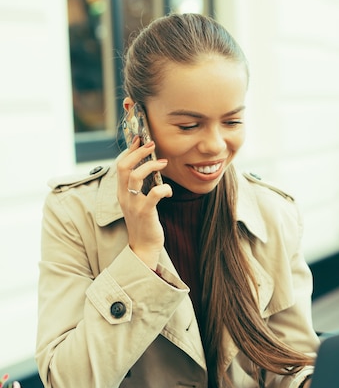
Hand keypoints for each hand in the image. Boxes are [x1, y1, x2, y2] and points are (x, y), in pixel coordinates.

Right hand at [117, 136, 171, 268]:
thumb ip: (139, 187)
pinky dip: (164, 189)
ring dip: (150, 166)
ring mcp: (133, 204)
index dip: (129, 150)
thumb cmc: (144, 223)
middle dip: (138, 152)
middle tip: (151, 144)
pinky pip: (154, 194)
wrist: (143, 247)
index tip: (139, 139)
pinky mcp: (145, 212)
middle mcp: (124, 196)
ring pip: (135, 176)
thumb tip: (150, 168)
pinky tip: (169, 191)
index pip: (120, 165)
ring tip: (163, 162)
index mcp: (121, 192)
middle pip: (124, 166)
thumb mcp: (137, 202)